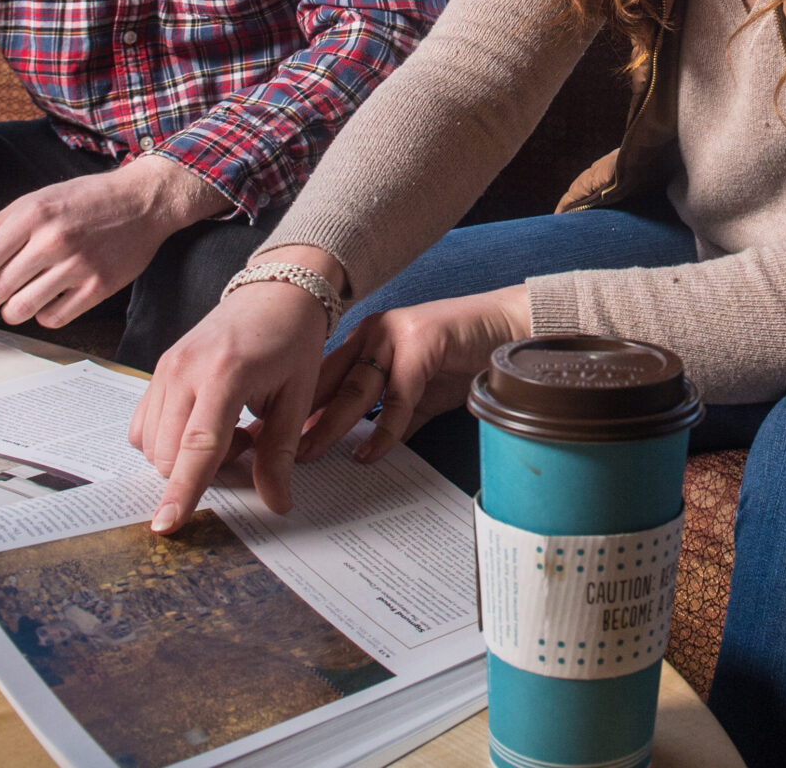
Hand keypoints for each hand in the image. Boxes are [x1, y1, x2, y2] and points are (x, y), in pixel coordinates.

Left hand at [0, 156, 217, 329]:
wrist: (142, 201)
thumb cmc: (85, 199)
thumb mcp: (33, 201)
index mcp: (32, 216)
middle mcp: (53, 241)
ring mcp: (77, 266)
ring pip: (21, 309)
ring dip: (11, 310)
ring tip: (18, 299)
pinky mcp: (98, 286)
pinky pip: (54, 319)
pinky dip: (43, 315)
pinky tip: (47, 300)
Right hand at [132, 253, 340, 526]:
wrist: (274, 293)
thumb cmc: (292, 341)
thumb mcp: (297, 398)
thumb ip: (280, 453)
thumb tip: (276, 504)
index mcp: (226, 374)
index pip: (198, 445)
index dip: (183, 490)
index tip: (166, 524)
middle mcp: (185, 370)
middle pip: (169, 453)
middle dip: (201, 470)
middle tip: (246, 441)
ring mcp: (166, 367)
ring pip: (152, 444)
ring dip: (185, 456)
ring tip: (229, 429)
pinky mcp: (158, 370)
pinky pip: (144, 425)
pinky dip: (169, 440)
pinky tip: (204, 423)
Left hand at [300, 286, 531, 466]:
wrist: (506, 332)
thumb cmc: (462, 358)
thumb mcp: (419, 394)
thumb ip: (393, 417)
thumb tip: (366, 453)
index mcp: (367, 341)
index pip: (325, 378)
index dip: (302, 409)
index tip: (279, 441)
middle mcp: (374, 333)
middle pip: (330, 382)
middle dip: (305, 419)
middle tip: (282, 454)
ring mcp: (397, 335)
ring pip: (356, 387)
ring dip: (331, 425)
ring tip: (312, 454)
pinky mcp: (422, 343)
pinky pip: (397, 396)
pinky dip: (383, 429)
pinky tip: (369, 453)